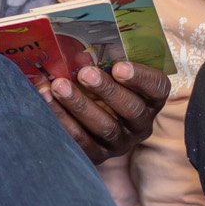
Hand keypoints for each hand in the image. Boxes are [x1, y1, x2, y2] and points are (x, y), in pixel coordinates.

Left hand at [35, 61, 170, 163]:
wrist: (88, 116)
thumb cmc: (102, 83)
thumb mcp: (109, 71)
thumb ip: (104, 60)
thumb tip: (79, 50)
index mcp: (151, 98)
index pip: (157, 88)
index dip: (140, 78)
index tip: (119, 66)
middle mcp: (140, 124)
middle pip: (131, 109)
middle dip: (107, 90)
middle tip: (85, 73)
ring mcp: (120, 142)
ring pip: (105, 127)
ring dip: (80, 105)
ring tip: (58, 86)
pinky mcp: (98, 155)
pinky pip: (82, 142)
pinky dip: (62, 120)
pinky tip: (47, 102)